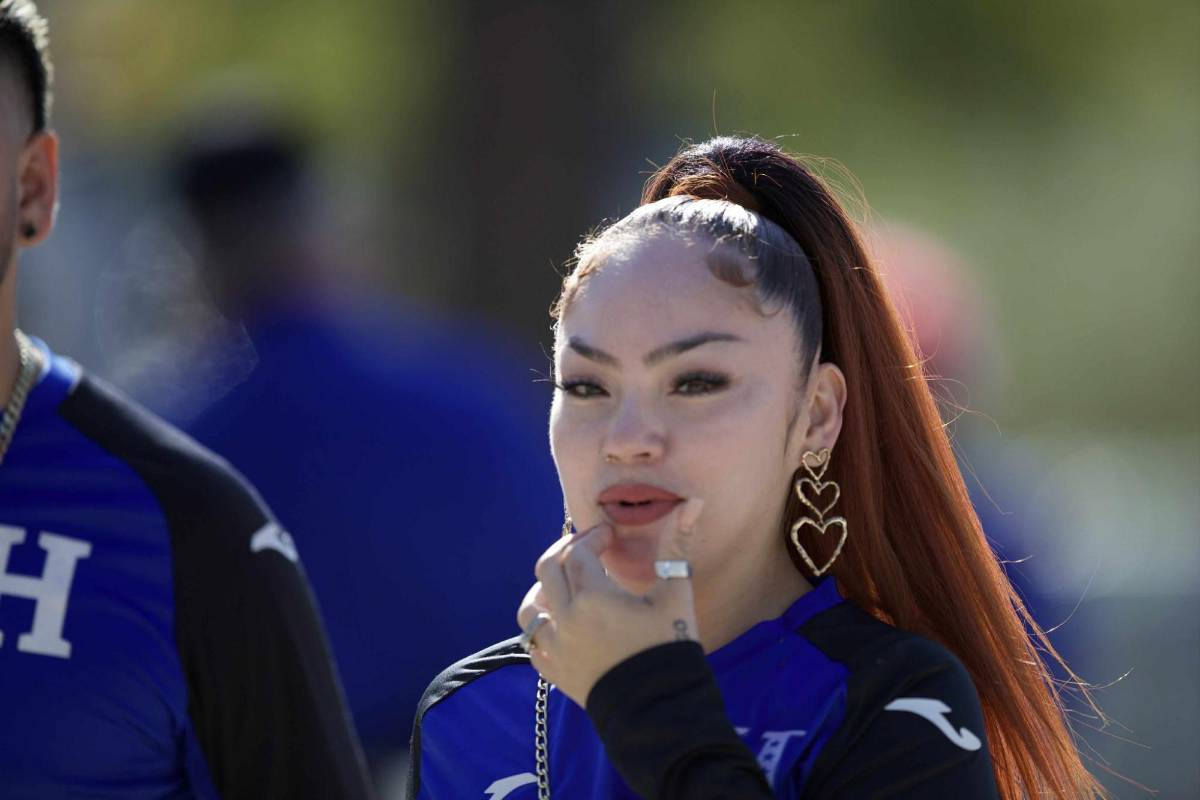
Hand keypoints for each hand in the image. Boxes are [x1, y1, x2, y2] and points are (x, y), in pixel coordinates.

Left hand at [516, 499, 703, 707]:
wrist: (660, 711)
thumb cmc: (670, 649)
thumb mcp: (676, 596)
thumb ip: (677, 547)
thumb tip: (693, 504)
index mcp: (592, 597)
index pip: (578, 551)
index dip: (593, 537)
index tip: (610, 537)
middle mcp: (566, 619)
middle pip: (547, 570)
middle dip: (564, 553)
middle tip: (585, 549)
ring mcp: (556, 649)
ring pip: (531, 609)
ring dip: (543, 590)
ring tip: (564, 586)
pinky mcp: (555, 674)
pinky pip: (533, 645)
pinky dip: (542, 629)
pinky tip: (559, 625)